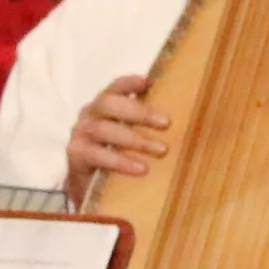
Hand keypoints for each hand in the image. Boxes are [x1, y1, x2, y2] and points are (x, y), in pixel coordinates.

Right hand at [66, 75, 166, 198]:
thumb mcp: (135, 136)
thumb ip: (152, 124)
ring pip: (103, 129)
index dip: (130, 83)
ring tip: (161, 150)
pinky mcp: (76, 155)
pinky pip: (97, 155)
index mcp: (105, 105)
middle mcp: (90, 115)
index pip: (115, 87)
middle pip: (108, 104)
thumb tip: (192, 116)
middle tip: (166, 123)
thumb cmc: (120, 154)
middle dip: (139, 111)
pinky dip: (120, 161)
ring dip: (135, 139)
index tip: (149, 82)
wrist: (92, 186)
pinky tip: (141, 169)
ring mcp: (81, 134)